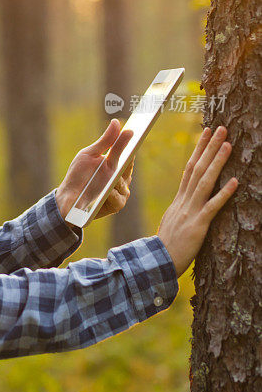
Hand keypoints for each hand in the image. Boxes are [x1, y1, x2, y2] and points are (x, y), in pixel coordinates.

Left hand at [56, 120, 133, 220]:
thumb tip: (117, 122)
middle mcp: (123, 177)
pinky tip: (105, 192)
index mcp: (117, 163)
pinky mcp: (117, 205)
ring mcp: (122, 191)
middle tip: (127, 150)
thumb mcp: (90, 154)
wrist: (68, 198)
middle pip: (128, 166)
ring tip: (110, 178)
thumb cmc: (80, 175)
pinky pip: (118, 197)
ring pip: (122, 182)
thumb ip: (106, 141)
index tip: (136, 130)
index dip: (133, 142)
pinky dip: (110, 194)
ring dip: (114, 180)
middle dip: (127, 159)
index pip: (129, 152)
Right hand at [157, 126, 237, 277]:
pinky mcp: (198, 226)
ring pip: (205, 182)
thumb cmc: (165, 246)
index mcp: (180, 200)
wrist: (156, 263)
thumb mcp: (172, 222)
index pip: (190, 168)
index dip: (199, 149)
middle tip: (221, 128)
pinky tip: (234, 181)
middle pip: (197, 168)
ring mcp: (191, 212)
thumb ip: (181, 210)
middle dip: (210, 147)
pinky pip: (212, 207)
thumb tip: (187, 202)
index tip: (207, 132)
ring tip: (228, 145)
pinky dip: (223, 193)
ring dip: (217, 162)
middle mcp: (185, 201)